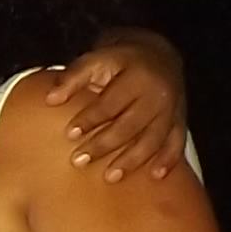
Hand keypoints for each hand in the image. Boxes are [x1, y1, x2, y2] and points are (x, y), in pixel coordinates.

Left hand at [40, 32, 187, 177]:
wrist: (159, 55)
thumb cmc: (120, 63)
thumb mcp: (96, 60)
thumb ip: (73, 78)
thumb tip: (50, 99)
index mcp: (135, 74)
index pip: (110, 102)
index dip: (90, 118)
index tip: (70, 134)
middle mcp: (156, 92)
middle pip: (130, 124)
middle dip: (104, 145)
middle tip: (80, 161)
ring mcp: (171, 108)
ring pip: (153, 138)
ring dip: (132, 160)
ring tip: (110, 176)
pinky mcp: (180, 120)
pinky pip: (177, 142)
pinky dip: (168, 160)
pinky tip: (155, 176)